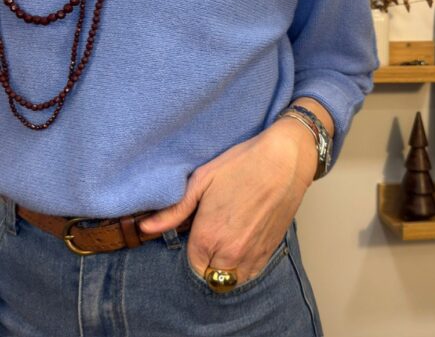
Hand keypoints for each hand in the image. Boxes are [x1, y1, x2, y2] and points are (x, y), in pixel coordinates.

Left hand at [138, 116, 317, 285]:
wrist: (285, 159)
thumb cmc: (242, 164)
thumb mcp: (202, 180)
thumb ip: (174, 211)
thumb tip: (145, 227)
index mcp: (209, 236)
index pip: (191, 265)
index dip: (190, 250)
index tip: (195, 233)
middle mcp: (231, 252)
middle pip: (210, 277)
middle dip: (206, 262)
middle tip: (208, 236)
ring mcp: (254, 254)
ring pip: (232, 280)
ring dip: (224, 268)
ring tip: (224, 241)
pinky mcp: (271, 250)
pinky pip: (251, 273)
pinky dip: (243, 266)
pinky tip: (242, 242)